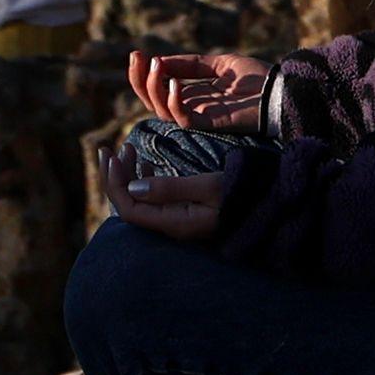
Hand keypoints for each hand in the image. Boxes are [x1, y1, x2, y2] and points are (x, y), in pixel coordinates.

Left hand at [92, 129, 230, 240]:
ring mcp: (176, 220)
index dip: (115, 183)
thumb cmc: (241, 194)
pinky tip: (144, 163)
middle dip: (114, 178)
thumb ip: (171, 188)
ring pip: (139, 201)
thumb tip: (133, 186)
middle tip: (108, 149)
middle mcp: (170, 226)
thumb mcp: (208, 187)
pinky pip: (153, 199)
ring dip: (127, 175)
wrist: (266, 207)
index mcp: (174, 223)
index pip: (129, 209)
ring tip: (126, 149)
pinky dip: (144, 178)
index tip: (114, 155)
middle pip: (129, 206)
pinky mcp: (182, 213)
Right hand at [124, 51, 272, 130]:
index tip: (137, 54)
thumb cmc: (256, 79)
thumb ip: (190, 65)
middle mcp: (192, 108)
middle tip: (136, 58)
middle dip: (139, 80)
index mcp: (192, 96)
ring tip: (156, 66)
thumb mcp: (218, 65)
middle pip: (153, 102)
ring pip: (162, 111)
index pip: (157, 90)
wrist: (281, 90)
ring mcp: (200, 118)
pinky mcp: (211, 124)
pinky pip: (183, 119)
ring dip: (153, 88)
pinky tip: (175, 84)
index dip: (143, 74)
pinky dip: (174, 101)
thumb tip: (159, 61)